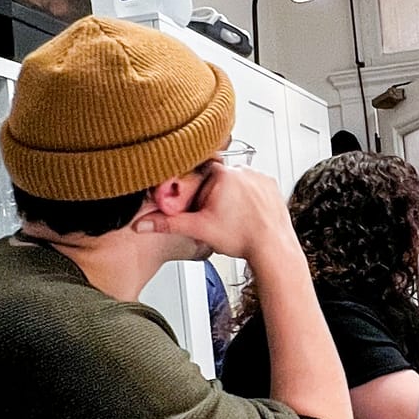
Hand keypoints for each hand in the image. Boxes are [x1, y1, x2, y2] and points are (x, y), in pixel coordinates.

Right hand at [173, 161, 295, 263]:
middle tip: (219, 216)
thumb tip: (145, 224)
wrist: (273, 249)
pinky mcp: (272, 185)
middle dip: (216, 196)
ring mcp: (259, 177)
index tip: (202, 204)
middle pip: (220, 178)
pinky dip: (251, 198)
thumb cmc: (242, 239)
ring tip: (234, 217)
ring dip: (233, 195)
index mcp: (223, 174)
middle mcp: (243, 170)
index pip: (201, 173)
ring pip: (238, 182)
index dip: (198, 190)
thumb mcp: (199, 229)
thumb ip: (170, 224)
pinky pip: (255, 187)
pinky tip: (247, 214)